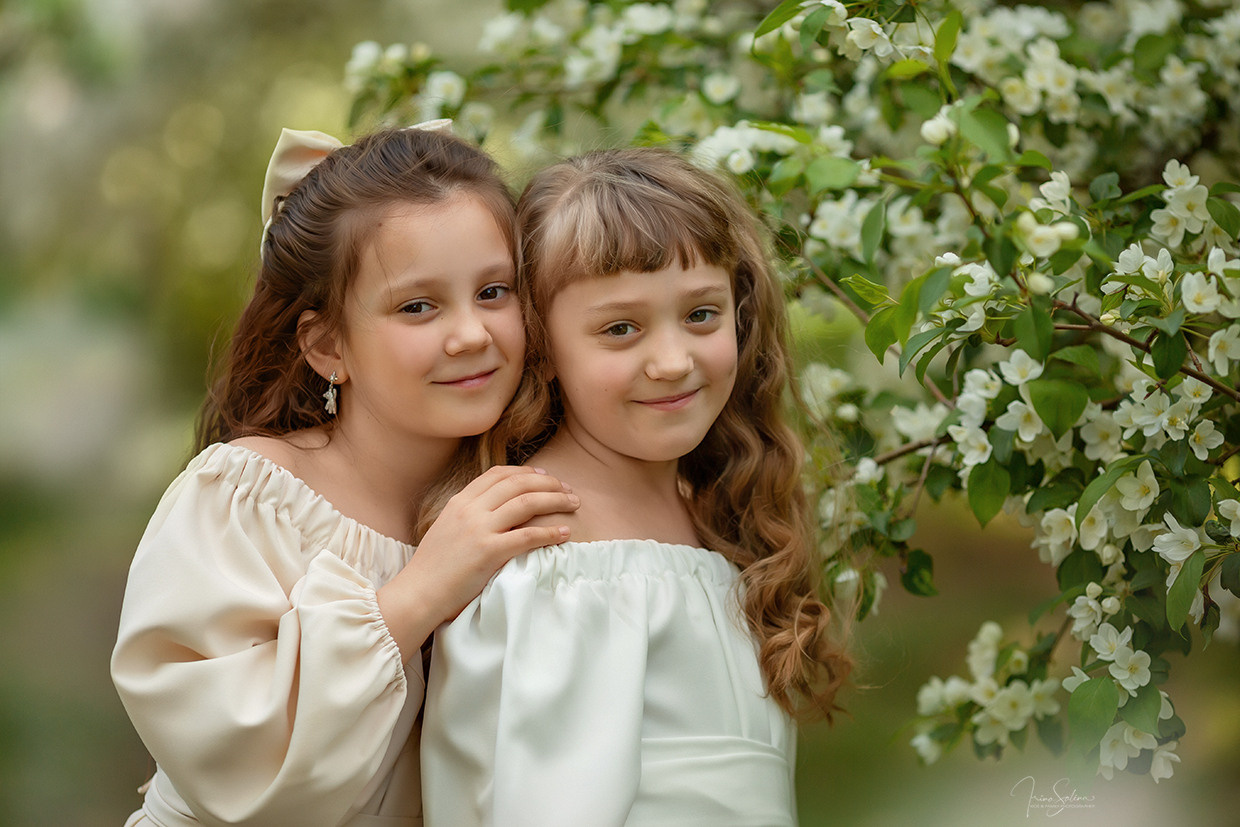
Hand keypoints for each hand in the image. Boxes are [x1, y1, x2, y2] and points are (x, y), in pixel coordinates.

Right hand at [376, 466, 577, 660]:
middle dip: (549, 483)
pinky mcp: (489, 552)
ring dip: (556, 500)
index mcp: (460, 501)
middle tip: (568, 489)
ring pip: (527, 502)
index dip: (526, 472)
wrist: (418, 592)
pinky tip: (564, 534)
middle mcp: (470, 509)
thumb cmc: (433, 567)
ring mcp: (479, 529)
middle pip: (518, 483)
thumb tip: (494, 509)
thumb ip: (468, 515)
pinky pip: (528, 536)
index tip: (546, 476)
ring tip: (574, 504)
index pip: (498, 474)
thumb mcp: (446, 528)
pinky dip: (550, 532)